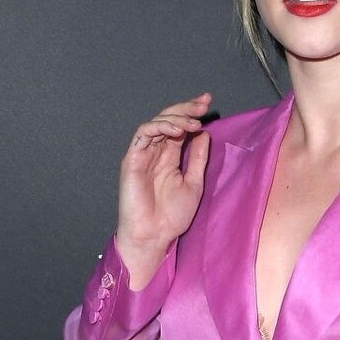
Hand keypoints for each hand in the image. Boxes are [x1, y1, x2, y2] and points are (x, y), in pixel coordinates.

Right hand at [116, 93, 212, 285]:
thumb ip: (198, 159)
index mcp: (169, 156)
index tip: (208, 103)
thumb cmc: (171, 216)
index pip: (180, 127)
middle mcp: (155, 151)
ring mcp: (143, 154)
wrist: (154, 236)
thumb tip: (204, 134)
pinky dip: (160, 127)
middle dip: (186, 108)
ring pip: (156, 123)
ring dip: (175, 117)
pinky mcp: (132, 159)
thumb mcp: (193, 183)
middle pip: (168, 119)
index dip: (192, 112)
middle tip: (202, 103)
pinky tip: (177, 130)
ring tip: (193, 121)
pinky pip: (143, 134)